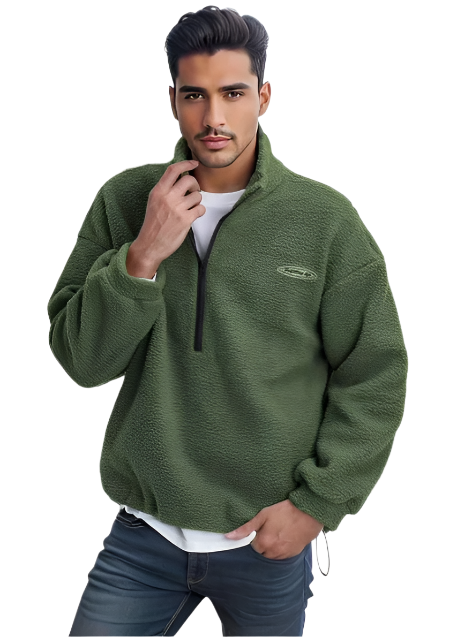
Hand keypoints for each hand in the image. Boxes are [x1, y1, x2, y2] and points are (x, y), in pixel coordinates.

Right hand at [126, 159, 204, 277]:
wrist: (150, 245)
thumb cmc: (153, 224)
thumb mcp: (154, 202)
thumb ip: (165, 189)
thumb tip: (181, 178)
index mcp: (158, 191)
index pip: (174, 170)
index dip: (186, 164)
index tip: (194, 163)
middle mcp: (167, 197)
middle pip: (189, 180)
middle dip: (195, 185)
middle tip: (193, 192)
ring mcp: (177, 208)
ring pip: (197, 196)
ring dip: (197, 201)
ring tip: (189, 208)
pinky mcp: (185, 220)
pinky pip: (201, 209)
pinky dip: (200, 212)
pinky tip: (193, 216)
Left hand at [225, 499, 323, 559]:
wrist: (309, 513)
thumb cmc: (286, 511)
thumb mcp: (263, 515)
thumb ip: (246, 528)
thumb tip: (229, 536)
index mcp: (264, 543)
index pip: (253, 546)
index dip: (256, 537)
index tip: (262, 529)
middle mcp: (273, 552)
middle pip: (263, 552)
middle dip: (264, 542)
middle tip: (271, 529)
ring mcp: (285, 555)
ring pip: (273, 554)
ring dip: (273, 546)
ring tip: (279, 531)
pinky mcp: (294, 554)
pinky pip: (284, 554)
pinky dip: (283, 547)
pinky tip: (286, 536)